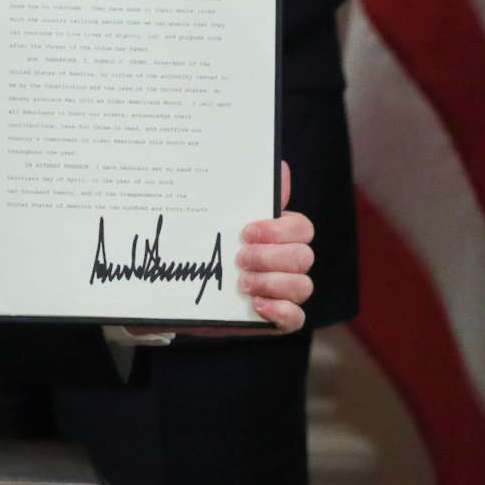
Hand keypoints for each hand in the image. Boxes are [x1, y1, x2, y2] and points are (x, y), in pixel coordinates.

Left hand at [163, 161, 315, 336]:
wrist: (180, 291)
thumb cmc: (207, 248)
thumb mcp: (222, 222)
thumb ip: (249, 198)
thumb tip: (280, 165)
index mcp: (280, 236)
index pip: (302, 228)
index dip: (279, 230)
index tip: (246, 232)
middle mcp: (288, 263)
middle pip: (304, 256)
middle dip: (270, 257)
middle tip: (239, 258)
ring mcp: (285, 292)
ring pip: (303, 286)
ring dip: (272, 283)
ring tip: (242, 283)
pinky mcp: (277, 319)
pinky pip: (296, 319)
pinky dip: (280, 311)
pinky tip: (256, 305)